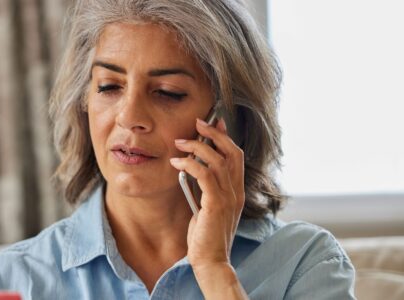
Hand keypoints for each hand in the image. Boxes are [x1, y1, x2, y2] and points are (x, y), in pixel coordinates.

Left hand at [170, 117, 245, 297]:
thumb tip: (192, 169)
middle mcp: (236, 191)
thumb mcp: (206, 207)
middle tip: (198, 123)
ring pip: (217, 160)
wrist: (210, 260)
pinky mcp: (216, 205)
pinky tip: (176, 162)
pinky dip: (189, 164)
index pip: (236, 156)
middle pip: (231, 152)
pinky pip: (204, 175)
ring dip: (197, 146)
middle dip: (214, 134)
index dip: (225, 137)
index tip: (214, 123)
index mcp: (237, 191)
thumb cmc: (205, 236)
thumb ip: (204, 189)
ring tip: (179, 142)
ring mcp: (228, 198)